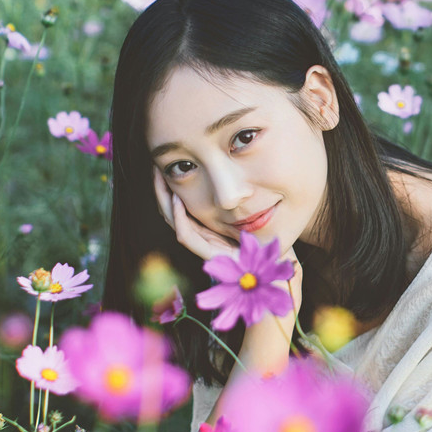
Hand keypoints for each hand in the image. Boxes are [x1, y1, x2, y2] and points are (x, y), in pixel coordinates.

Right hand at [152, 168, 303, 306]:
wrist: (276, 261)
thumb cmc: (264, 236)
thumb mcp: (246, 212)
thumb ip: (234, 201)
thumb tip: (225, 177)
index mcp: (208, 228)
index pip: (180, 208)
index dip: (169, 190)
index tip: (164, 169)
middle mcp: (203, 237)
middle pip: (171, 214)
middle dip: (161, 192)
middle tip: (156, 171)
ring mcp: (205, 246)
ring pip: (174, 223)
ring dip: (165, 201)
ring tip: (162, 180)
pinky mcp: (211, 254)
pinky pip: (187, 236)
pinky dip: (179, 218)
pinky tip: (177, 201)